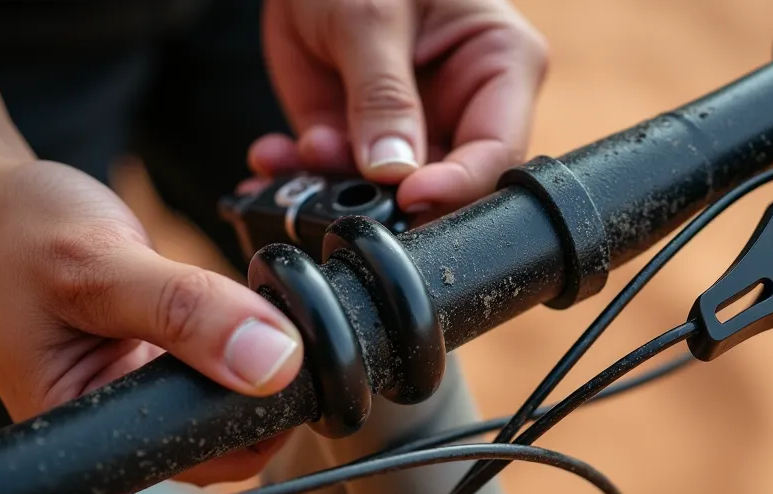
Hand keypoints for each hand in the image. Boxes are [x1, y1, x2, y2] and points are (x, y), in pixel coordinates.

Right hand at [0, 160, 304, 484]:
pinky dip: (237, 333)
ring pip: (226, 399)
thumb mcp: (98, 265)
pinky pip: (213, 363)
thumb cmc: (9, 233)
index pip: (204, 463)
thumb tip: (275, 362)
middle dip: (265, 389)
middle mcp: (113, 428)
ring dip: (255, 357)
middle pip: (225, 439)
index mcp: (85, 437)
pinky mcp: (150, 363)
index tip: (296, 363)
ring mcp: (135, 395)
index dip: (262, 422)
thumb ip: (186, 311)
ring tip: (253, 305)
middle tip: (279, 321)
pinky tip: (236, 301)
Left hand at [254, 0, 548, 213]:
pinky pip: (337, 178)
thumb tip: (394, 172)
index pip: (496, 150)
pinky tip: (273, 160)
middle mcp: (462, 108)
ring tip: (296, 155)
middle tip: (340, 187)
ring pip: (386, 194)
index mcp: (499, 66)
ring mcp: (412, 130)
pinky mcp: (360, 140)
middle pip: (446, 185)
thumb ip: (383, 95)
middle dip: (387, 197)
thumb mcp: (372, 15)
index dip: (457, 185)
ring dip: (334, 187)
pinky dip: (300, 180)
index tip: (408, 197)